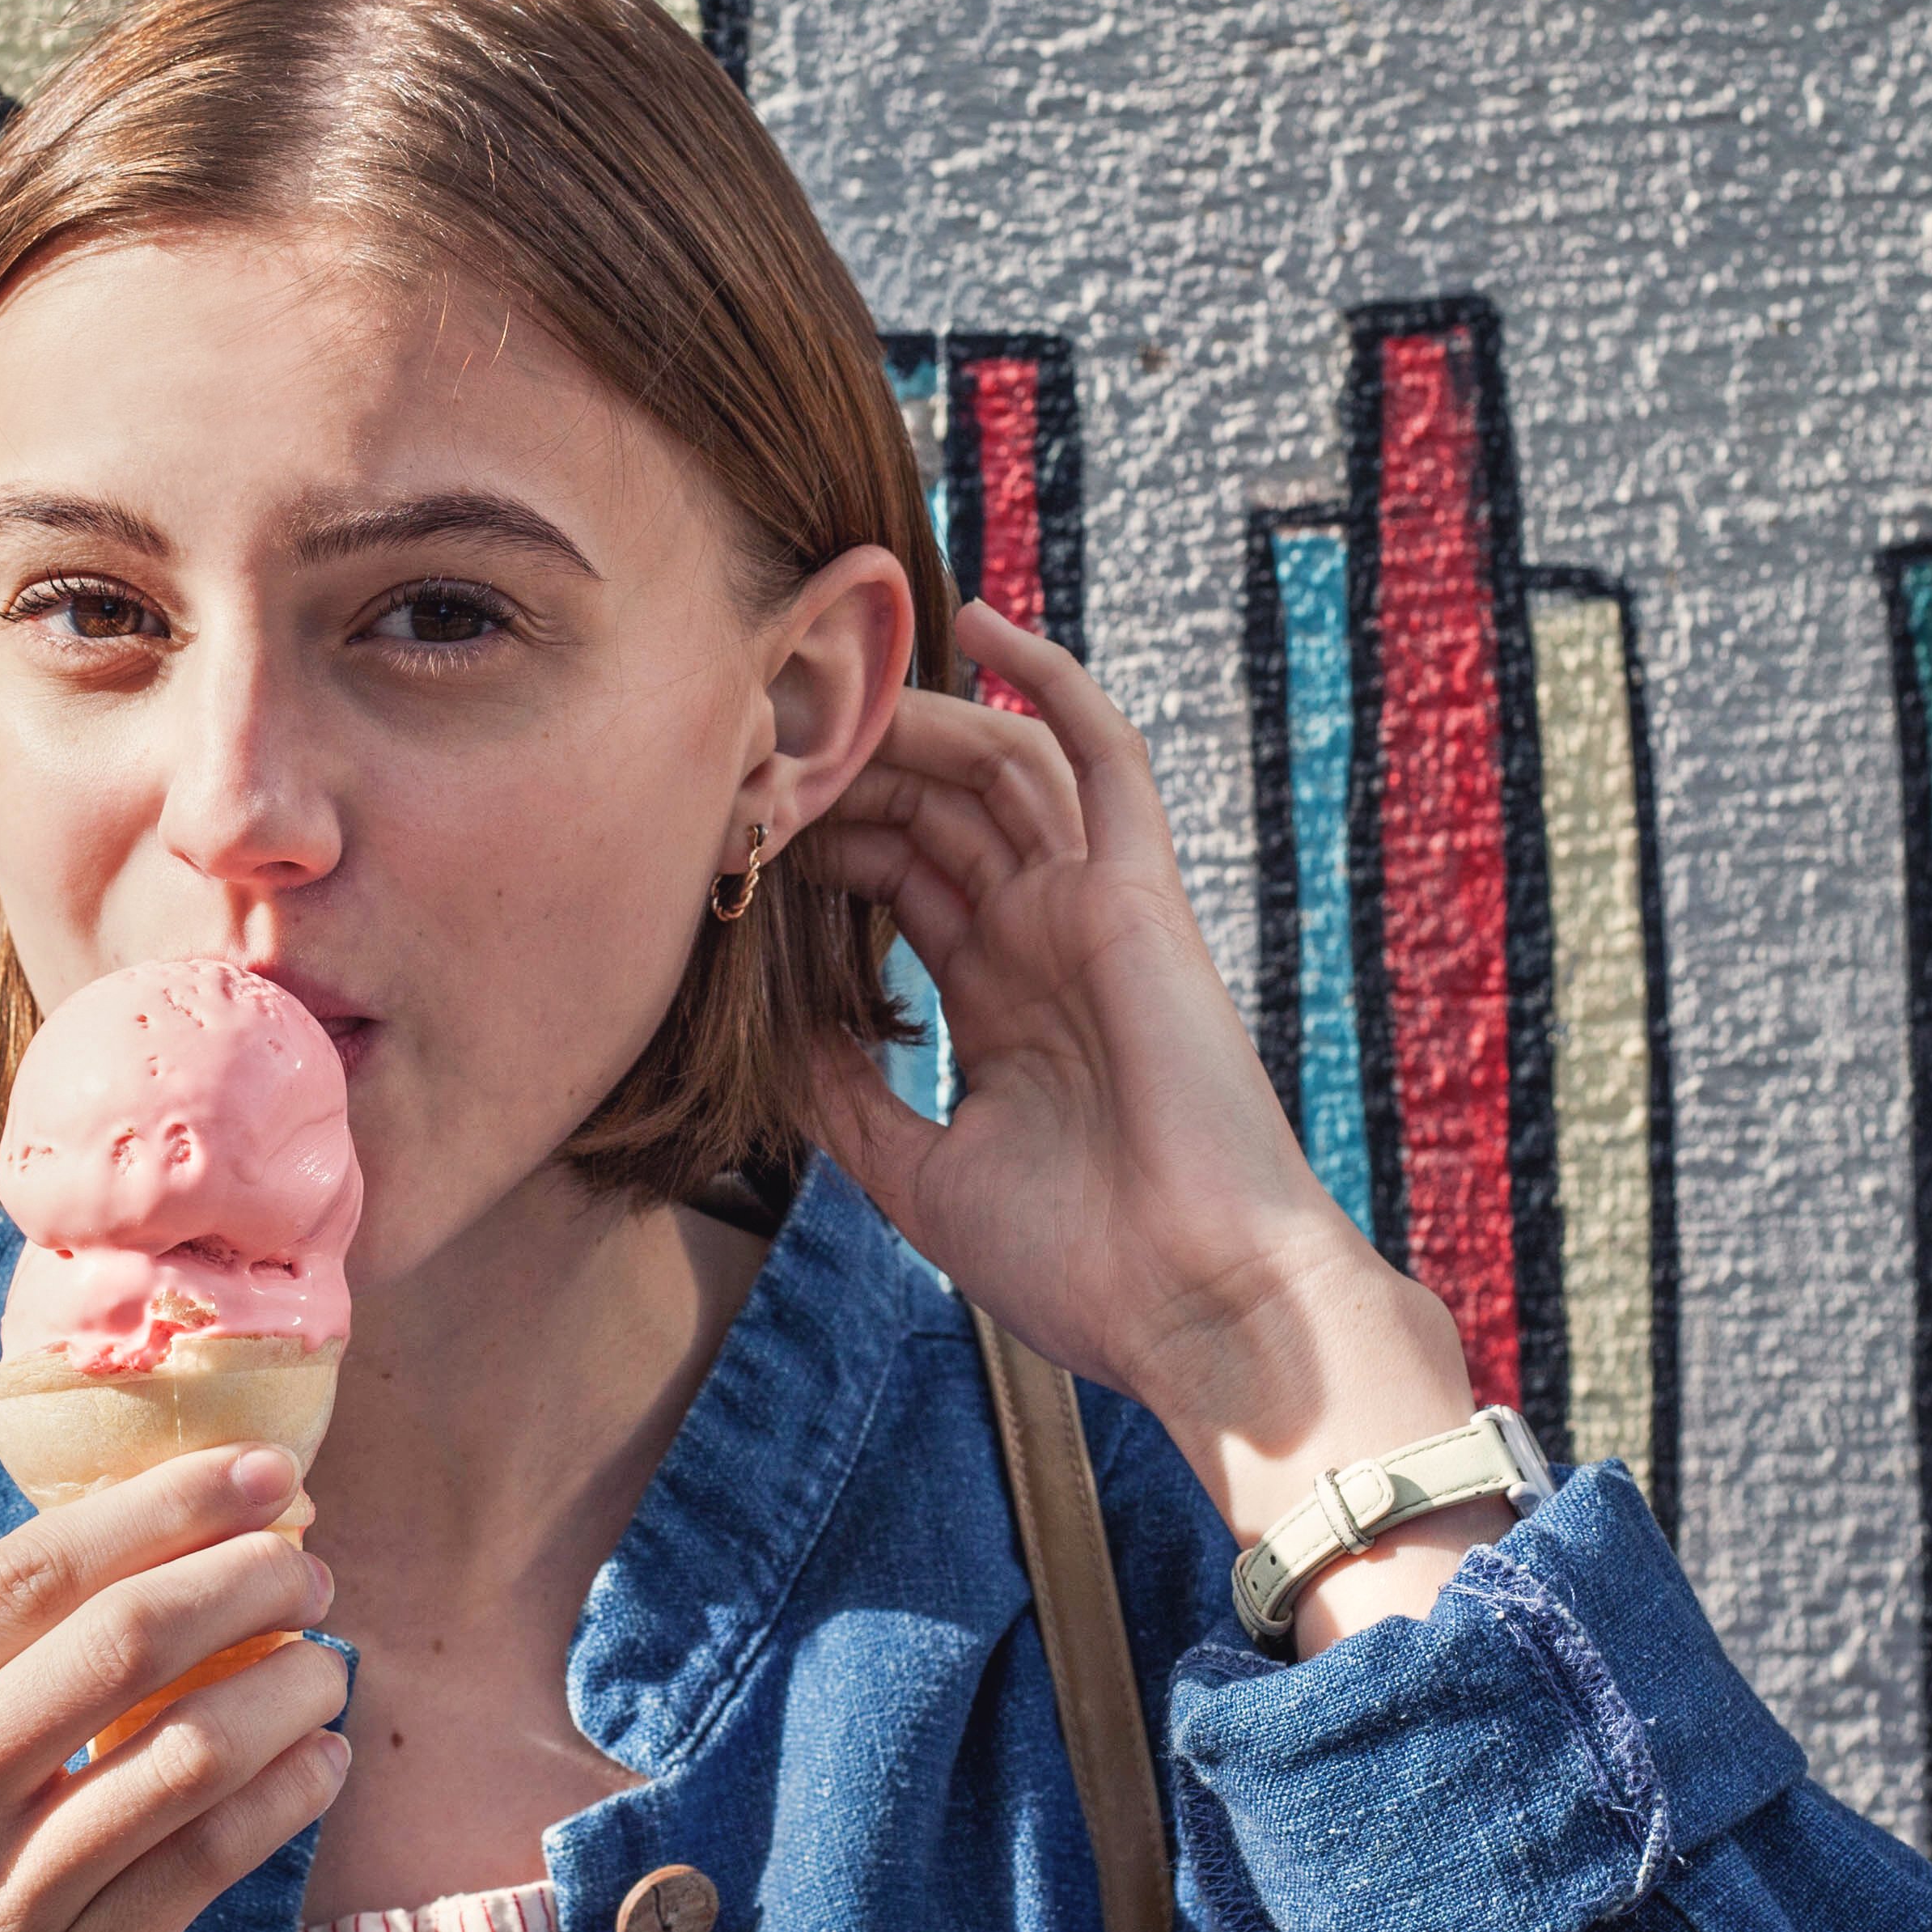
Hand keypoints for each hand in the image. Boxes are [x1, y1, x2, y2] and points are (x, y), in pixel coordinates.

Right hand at [0, 1446, 348, 1931]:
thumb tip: (107, 1569)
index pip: (28, 1574)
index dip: (162, 1507)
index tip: (252, 1471)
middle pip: (121, 1640)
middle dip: (244, 1575)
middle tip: (305, 1555)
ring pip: (188, 1750)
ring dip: (286, 1684)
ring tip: (324, 1660)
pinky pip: (208, 1860)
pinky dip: (284, 1794)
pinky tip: (314, 1763)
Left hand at [802, 602, 1494, 1643]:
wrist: (1198, 1307)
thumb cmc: (1081, 1265)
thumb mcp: (918, 1175)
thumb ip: (848, 1094)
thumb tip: (772, 1029)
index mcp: (1002, 1002)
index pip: (898, 877)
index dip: (820, 836)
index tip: (733, 813)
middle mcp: (1046, 939)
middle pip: (934, 809)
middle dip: (850, 768)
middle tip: (761, 729)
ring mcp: (1096, 909)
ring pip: (994, 768)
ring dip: (911, 720)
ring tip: (827, 682)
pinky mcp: (1141, 895)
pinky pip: (1099, 757)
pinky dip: (1047, 681)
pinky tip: (976, 624)